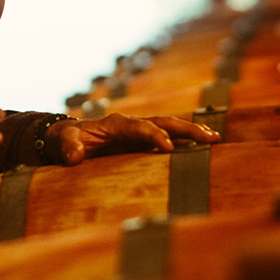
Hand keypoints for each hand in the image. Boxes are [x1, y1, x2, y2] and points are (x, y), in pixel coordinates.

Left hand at [47, 113, 220, 165]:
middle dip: (186, 129)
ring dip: (191, 132)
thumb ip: (69, 149)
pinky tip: (202, 146)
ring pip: (169, 126)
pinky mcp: (142, 139)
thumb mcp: (65, 144)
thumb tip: (73, 157)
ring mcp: (138, 130)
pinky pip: (167, 135)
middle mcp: (131, 123)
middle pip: (163, 122)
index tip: (169, 149)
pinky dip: (185, 139)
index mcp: (116, 123)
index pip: (140, 127)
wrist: (67, 137)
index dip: (154, 136)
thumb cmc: (67, 140)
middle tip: (209, 138)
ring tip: (215, 139)